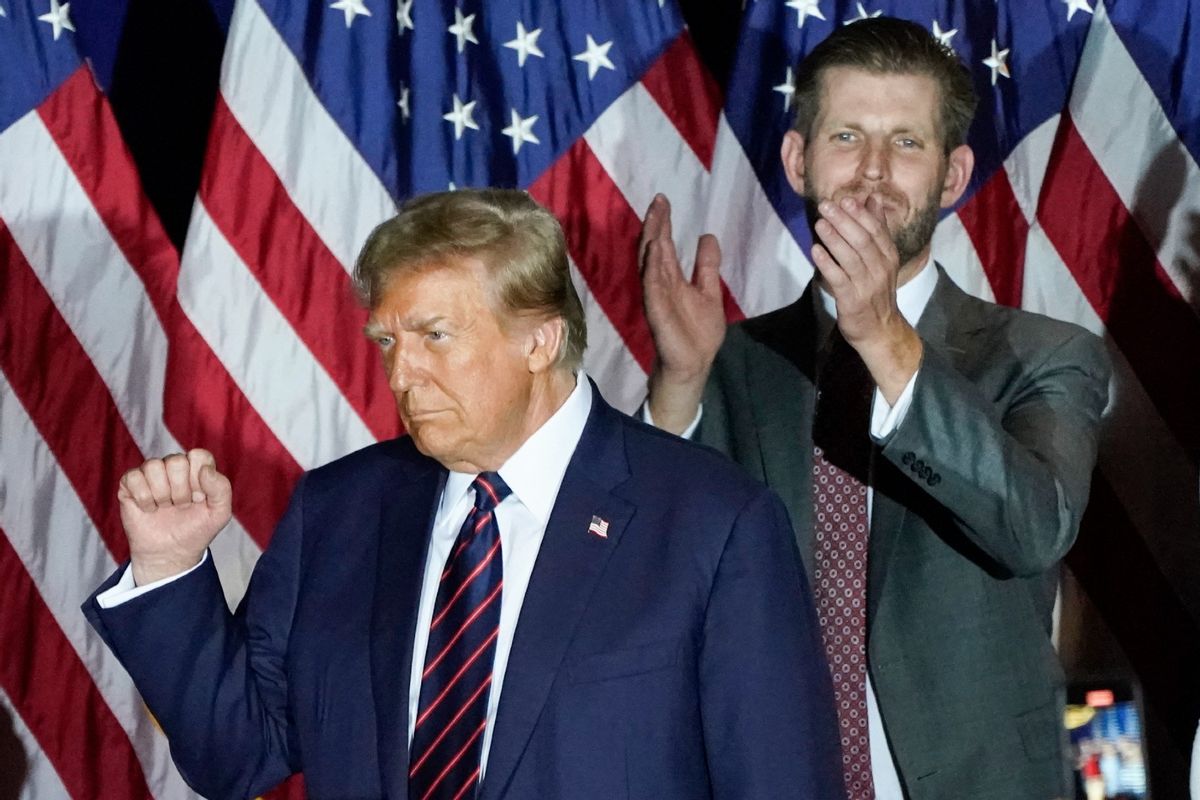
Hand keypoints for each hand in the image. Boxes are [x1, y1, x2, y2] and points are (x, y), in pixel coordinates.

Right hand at [117, 449, 232, 584]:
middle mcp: (173, 466)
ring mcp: (151, 473)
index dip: (199, 479)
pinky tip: (149, 509)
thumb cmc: (196, 530)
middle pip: (176, 461)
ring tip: (165, 507)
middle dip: (181, 490)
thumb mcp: (219, 513)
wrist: (170, 553)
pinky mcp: (130, 483)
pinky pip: (133, 477)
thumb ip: (221, 488)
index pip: (199, 455)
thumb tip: (205, 470)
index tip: (199, 499)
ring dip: (162, 494)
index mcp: (196, 468)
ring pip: (153, 466)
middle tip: (181, 505)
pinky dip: (143, 498)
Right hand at [639, 194, 725, 433]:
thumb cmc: (699, 332)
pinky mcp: (656, 311)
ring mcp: (656, 297)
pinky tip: (655, 249)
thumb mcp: (709, 291)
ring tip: (655, 218)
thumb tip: (707, 235)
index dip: (663, 223)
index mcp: (671, 278)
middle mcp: (660, 284)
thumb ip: (706, 266)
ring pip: (650, 263)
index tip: (663, 200)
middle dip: (655, 224)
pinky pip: (652, 286)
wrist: (694, 364)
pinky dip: (652, 267)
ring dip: (651, 240)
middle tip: (658, 200)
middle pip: (654, 248)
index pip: (664, 245)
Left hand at [811, 196, 922, 402]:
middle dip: (844, 221)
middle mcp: (880, 269)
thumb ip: (877, 229)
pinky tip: (815, 251)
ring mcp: (867, 285)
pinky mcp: (853, 300)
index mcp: (888, 256)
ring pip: (851, 258)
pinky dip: (828, 264)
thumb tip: (873, 199)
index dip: (860, 214)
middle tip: (826, 206)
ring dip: (834, 239)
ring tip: (820, 223)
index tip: (845, 200)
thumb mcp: (882, 259)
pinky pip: (839, 279)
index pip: (876, 231)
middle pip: (862, 240)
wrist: (880, 330)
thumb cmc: (876, 291)